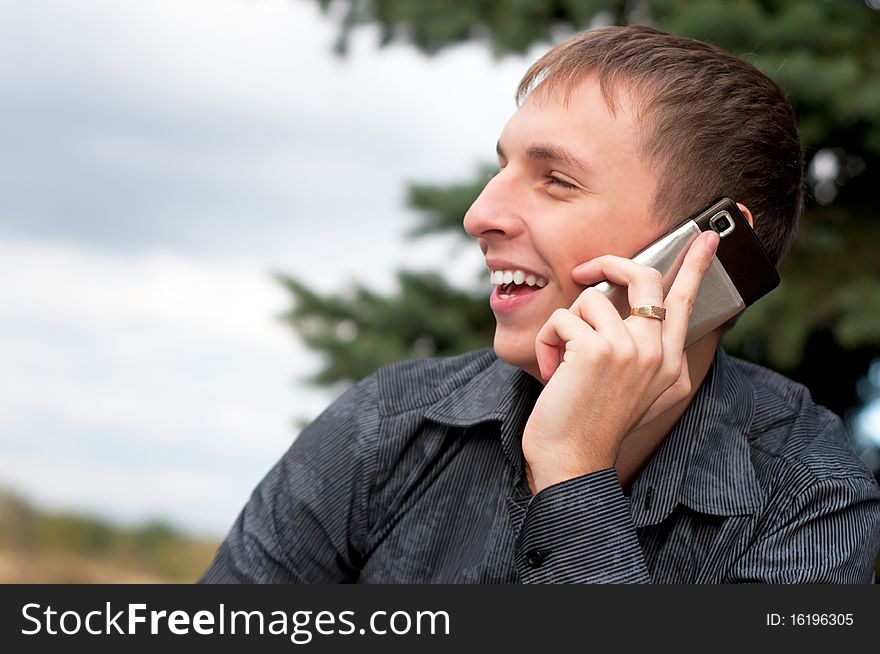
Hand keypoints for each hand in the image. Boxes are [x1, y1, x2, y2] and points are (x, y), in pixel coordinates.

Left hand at [521, 231, 719, 492]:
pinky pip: (562, 317)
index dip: (697, 265)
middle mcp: (657, 352)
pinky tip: (554, 371)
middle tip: (582, 271)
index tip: (708, 236)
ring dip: (564, 326)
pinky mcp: (596, 349)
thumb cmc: (592, 424)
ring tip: (562, 362)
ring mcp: (630, 348)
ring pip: (590, 297)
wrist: (573, 460)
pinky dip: (547, 341)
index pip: (686, 302)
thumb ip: (646, 355)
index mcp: (670, 362)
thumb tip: (635, 311)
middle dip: (609, 264)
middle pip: (644, 278)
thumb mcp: (636, 392)